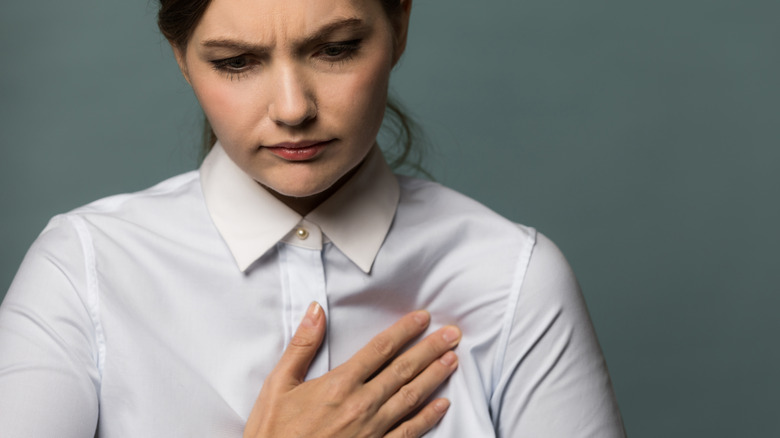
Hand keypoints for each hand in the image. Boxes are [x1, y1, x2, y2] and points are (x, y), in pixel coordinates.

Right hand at [243, 302, 459, 437]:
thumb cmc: (273, 432)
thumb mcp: (277, 385)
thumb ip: (301, 346)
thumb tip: (316, 310)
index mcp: (338, 384)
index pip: (380, 349)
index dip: (404, 331)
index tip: (423, 318)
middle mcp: (360, 404)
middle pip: (403, 369)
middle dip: (430, 349)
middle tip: (452, 334)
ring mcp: (371, 430)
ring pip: (411, 397)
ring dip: (434, 376)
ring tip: (452, 359)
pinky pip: (408, 433)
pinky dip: (427, 417)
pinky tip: (442, 404)